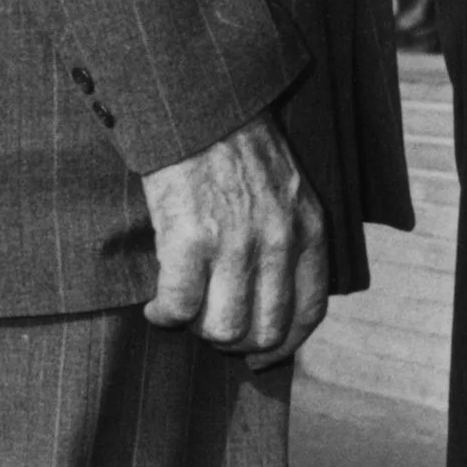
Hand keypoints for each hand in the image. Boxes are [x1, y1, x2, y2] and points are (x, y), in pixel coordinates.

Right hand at [141, 115, 328, 363]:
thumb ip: (291, 240)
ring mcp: (235, 244)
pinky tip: (156, 307)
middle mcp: (278, 244)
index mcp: (309, 231)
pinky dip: (164, 316)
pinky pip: (179, 307)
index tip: (262, 359)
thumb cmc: (239, 148)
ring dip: (197, 331)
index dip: (285, 346)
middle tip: (210, 329)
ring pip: (222, 329)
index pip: (309, 313)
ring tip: (184, 313)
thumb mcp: (289, 192)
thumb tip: (274, 299)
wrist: (201, 108)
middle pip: (265, 330)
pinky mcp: (189, 240)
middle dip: (235, 343)